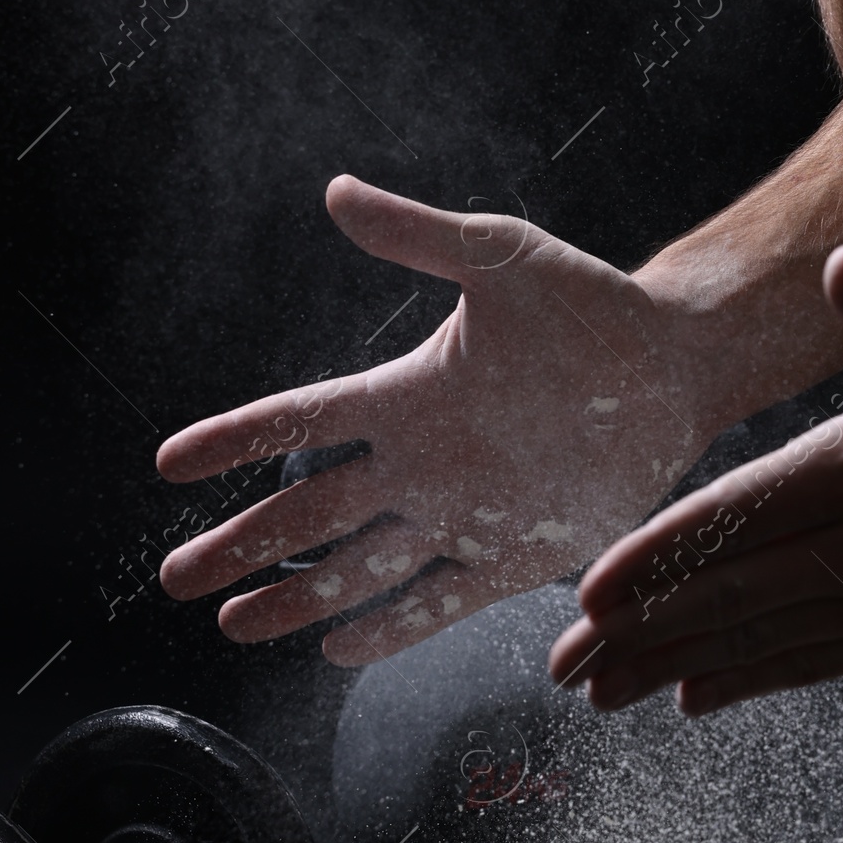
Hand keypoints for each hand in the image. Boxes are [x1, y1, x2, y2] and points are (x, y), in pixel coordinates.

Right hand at [157, 177, 709, 663]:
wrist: (675, 365)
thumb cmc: (589, 303)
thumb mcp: (499, 258)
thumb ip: (419, 237)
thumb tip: (337, 193)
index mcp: (406, 393)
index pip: (298, 421)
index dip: (234, 442)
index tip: (168, 464)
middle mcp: (421, 462)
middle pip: (310, 512)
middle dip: (242, 545)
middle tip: (177, 579)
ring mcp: (464, 514)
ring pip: (359, 567)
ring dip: (297, 598)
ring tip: (235, 627)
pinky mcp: (515, 557)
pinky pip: (439, 600)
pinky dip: (390, 626)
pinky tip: (336, 649)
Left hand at [549, 244, 842, 714]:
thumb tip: (841, 266)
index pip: (740, 517)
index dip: (659, 560)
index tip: (588, 595)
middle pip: (734, 595)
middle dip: (641, 634)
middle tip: (563, 669)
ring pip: (768, 640)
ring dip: (679, 668)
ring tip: (604, 695)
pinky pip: (822, 661)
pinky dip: (757, 679)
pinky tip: (699, 693)